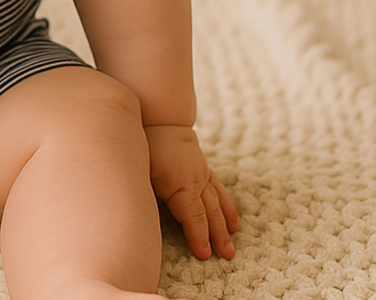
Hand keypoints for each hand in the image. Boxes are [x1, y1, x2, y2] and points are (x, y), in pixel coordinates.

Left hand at [145, 124, 238, 260]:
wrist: (160, 118)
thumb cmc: (147, 147)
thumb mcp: (142, 171)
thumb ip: (148, 194)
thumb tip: (145, 217)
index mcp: (180, 185)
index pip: (192, 216)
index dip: (199, 236)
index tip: (205, 255)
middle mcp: (195, 181)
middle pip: (209, 213)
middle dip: (217, 236)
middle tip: (226, 256)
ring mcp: (202, 174)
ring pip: (217, 204)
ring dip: (224, 226)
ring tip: (231, 246)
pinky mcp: (205, 169)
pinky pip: (219, 191)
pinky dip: (227, 208)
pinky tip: (233, 223)